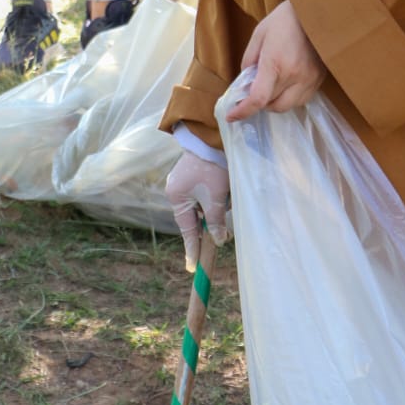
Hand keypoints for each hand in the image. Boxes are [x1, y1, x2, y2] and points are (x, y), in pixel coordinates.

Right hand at [165, 150, 230, 271]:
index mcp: (177, 198)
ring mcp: (184, 181)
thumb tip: (219, 240)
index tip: (193, 267)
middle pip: (196, 217)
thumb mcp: (216, 198)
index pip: (187, 230)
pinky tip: (226, 187)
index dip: (192, 249)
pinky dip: (217, 195)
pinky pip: (206, 193)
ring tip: (228, 193)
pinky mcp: (195, 174)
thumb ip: (216, 221)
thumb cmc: (213, 168)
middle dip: (212, 219)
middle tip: (225, 227)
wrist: (214, 137)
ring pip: (204, 205)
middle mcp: (177, 190)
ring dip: (217, 205)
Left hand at [224, 0, 325, 122]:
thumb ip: (249, 61)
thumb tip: (245, 83)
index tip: (231, 116)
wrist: (316, 11)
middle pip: (272, 106)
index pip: (258, 98)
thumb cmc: (284, 20)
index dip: (243, 111)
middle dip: (259, 104)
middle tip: (252, 93)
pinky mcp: (319, 80)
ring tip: (270, 88)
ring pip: (288, 107)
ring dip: (274, 103)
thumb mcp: (259, 35)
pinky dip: (289, 98)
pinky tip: (285, 85)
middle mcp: (294, 76)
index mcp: (275, 63)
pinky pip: (301, 100)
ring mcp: (309, 79)